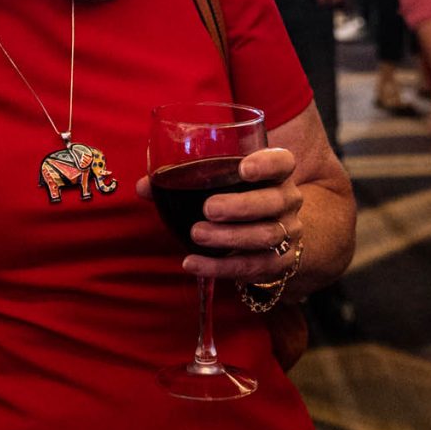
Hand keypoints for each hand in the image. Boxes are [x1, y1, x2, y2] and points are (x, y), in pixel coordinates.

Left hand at [137, 146, 305, 283]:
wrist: (272, 234)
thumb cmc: (237, 198)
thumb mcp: (218, 183)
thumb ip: (183, 179)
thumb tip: (143, 186)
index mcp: (276, 174)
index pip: (282, 162)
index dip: (267, 164)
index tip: (243, 168)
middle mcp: (287, 201)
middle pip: (274, 202)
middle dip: (241, 206)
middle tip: (208, 208)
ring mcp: (287, 233)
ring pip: (266, 236)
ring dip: (229, 237)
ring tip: (197, 234)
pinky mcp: (278, 263)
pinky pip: (253, 267)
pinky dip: (221, 267)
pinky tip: (193, 263)